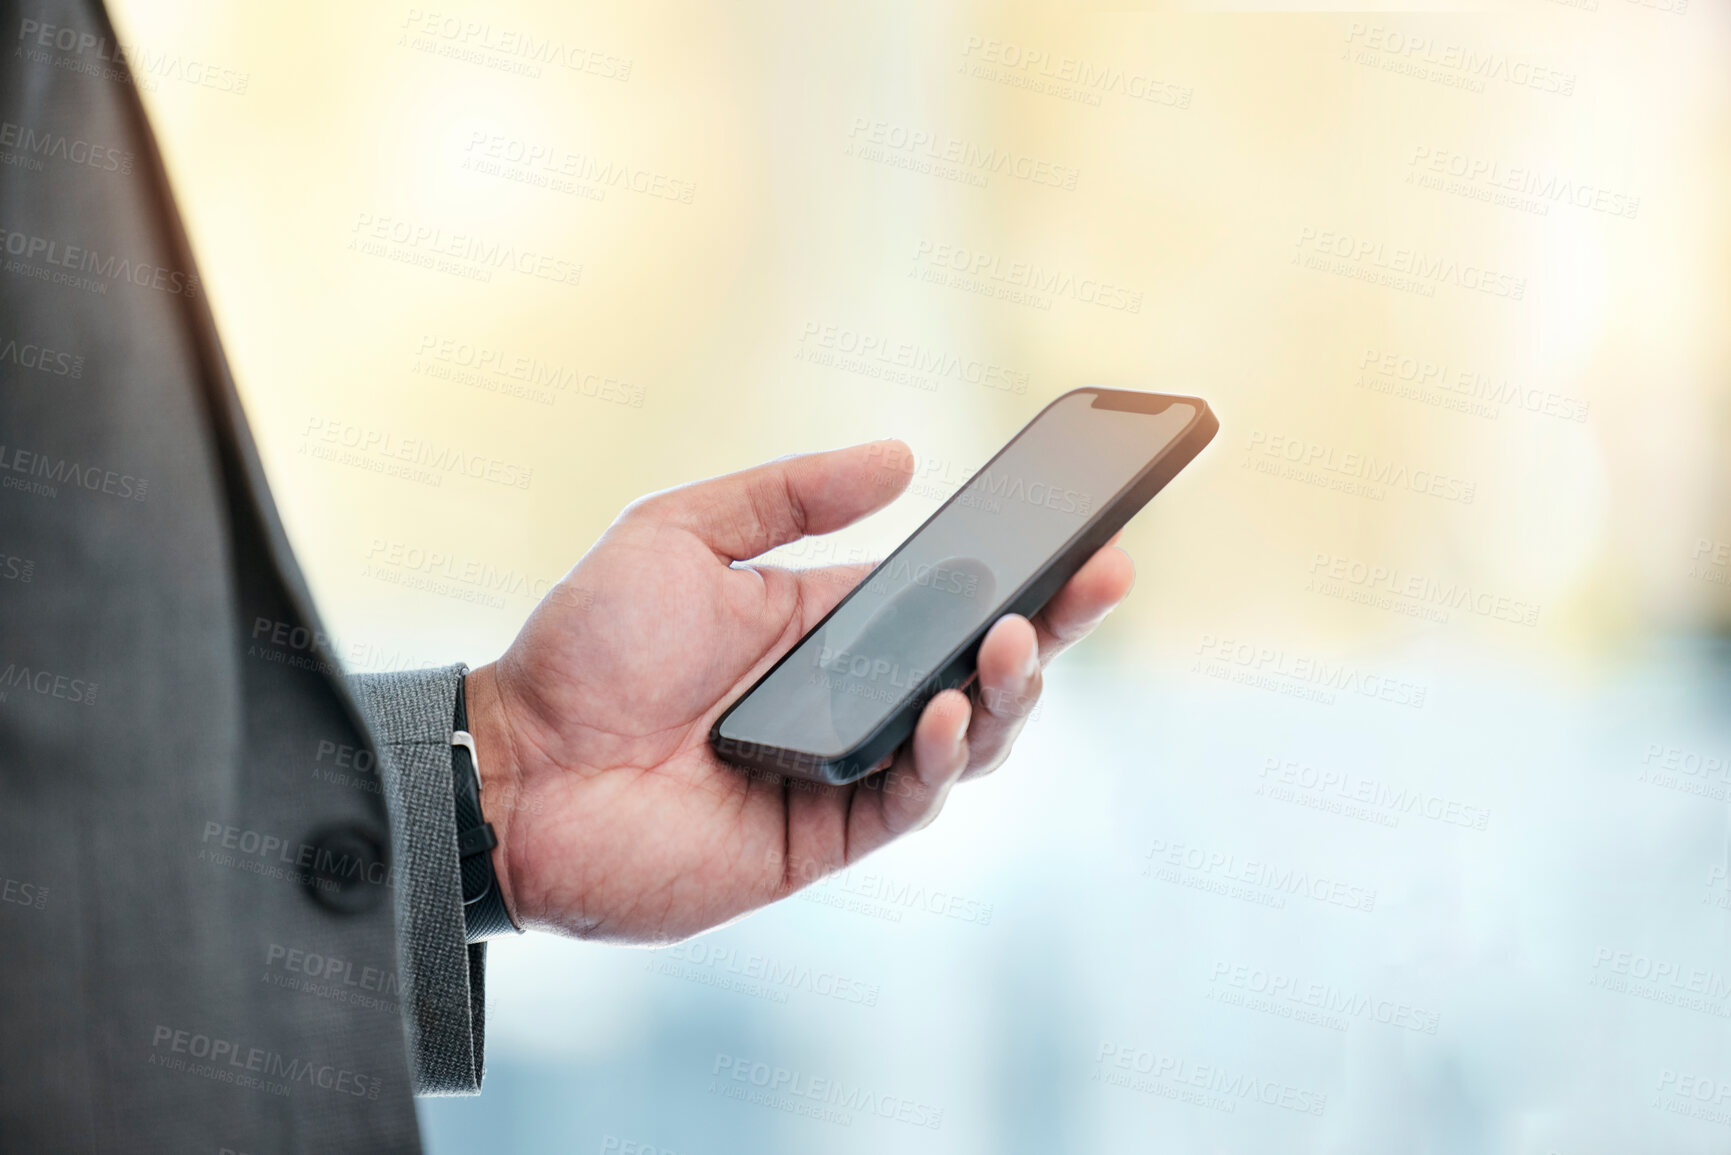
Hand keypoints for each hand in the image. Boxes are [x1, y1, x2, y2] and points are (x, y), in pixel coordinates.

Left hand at [464, 439, 1133, 943]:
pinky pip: (908, 801)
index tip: (1079, 526)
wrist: (513, 768)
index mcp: (828, 626)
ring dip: (1007, 689)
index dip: (1018, 567)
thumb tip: (901, 459)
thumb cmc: (584, 647)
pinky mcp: (824, 838)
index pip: (948, 596)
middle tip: (1104, 574)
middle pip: (979, 666)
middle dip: (1052, 623)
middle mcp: (852, 699)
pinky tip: (943, 711)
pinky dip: (939, 758)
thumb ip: (785, 497)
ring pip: (968, 738)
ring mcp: (845, 771)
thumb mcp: (678, 533)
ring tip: (1016, 636)